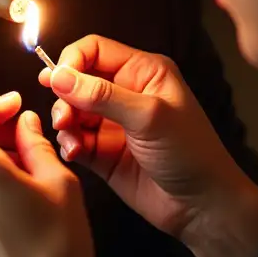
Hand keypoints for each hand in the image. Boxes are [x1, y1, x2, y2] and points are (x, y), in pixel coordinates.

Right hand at [42, 35, 257, 256]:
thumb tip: (59, 76)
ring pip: (71, 110)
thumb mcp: (148, 117)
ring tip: (71, 138)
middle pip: (77, 79)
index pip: (94, 49)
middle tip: (64, 118)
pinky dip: (68, 144)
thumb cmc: (190, 153)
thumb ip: (102, 95)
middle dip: (64, 96)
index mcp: (143, 71)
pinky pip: (73, 139)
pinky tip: (75, 153)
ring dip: (64, 122)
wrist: (202, 206)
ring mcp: (113, 123)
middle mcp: (126, 92)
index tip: (56, 82)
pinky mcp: (104, 152)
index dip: (72, 62)